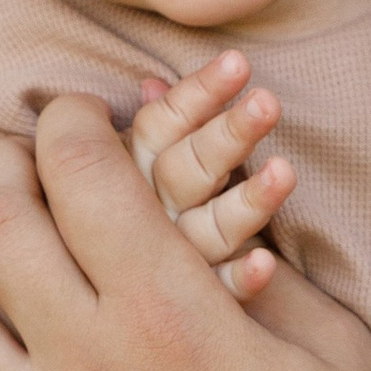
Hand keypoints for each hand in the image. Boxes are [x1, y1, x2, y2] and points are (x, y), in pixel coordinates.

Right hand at [128, 52, 295, 301]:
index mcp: (129, 172)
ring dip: (249, 199)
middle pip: (188, 168)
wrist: (84, 306)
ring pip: (208, 227)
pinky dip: (240, 278)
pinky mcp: (192, 304)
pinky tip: (267, 264)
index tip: (237, 63)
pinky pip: (217, 291)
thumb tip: (150, 83)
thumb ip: (148, 131)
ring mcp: (171, 258)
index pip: (162, 124)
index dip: (199, 93)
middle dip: (230, 133)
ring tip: (287, 171)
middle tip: (268, 103)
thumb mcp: (121, 170)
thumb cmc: (108, 220)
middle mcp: (148, 212)